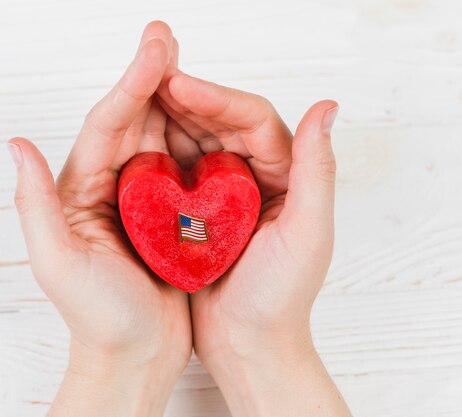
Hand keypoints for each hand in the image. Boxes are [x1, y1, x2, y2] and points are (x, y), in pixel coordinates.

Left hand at [8, 21, 189, 416]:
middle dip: (152, 75)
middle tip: (168, 34)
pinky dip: (194, 138)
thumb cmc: (97, 317)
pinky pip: (181, 166)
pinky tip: (209, 116)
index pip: (108, 124)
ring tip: (188, 60)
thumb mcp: (57, 263)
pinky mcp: (168, 214)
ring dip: (173, 98)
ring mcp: (140, 198)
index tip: (158, 48)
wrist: (135, 354)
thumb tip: (16, 144)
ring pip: (158, 136)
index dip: (132, 83)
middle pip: (132, 119)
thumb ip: (33, 203)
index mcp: (80, 190)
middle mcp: (108, 186)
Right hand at [157, 72, 351, 415]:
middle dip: (185, 99)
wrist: (247, 346)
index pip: (252, 119)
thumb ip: (317, 170)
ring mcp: (223, 193)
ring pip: (195, 141)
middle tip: (146, 78)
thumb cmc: (280, 299)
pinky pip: (176, 171)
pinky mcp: (197, 211)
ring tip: (134, 100)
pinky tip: (133, 144)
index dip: (215, 97)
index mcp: (286, 174)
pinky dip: (157, 154)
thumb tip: (328, 105)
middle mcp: (256, 175)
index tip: (176, 84)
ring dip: (168, 120)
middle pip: (220, 122)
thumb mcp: (307, 235)